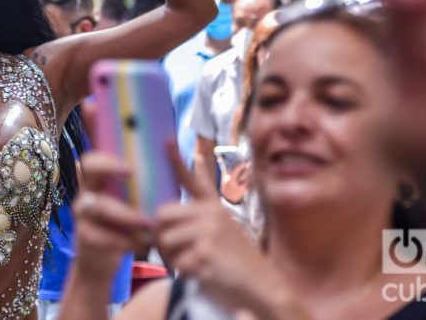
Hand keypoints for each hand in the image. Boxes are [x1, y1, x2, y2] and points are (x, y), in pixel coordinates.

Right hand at [71, 152, 151, 283]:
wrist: (100, 262)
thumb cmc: (123, 228)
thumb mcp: (130, 208)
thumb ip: (144, 191)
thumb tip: (171, 167)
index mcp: (98, 182)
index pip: (94, 160)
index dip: (108, 159)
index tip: (132, 168)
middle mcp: (86, 192)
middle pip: (88, 168)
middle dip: (111, 169)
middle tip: (134, 176)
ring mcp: (82, 213)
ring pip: (100, 206)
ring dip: (127, 214)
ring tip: (148, 224)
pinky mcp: (84, 235)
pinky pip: (102, 235)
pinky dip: (124, 241)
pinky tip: (141, 244)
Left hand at [155, 142, 286, 314]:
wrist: (264, 286)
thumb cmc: (237, 262)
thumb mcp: (225, 230)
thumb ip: (199, 217)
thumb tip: (166, 210)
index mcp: (213, 207)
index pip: (192, 180)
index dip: (176, 160)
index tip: (166, 140)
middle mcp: (211, 214)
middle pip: (162, 216)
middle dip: (161, 236)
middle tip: (174, 251)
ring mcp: (208, 231)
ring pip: (165, 240)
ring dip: (172, 257)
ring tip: (192, 264)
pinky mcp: (205, 252)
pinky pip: (176, 261)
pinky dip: (183, 272)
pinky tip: (202, 274)